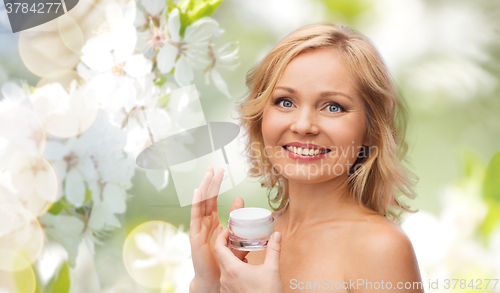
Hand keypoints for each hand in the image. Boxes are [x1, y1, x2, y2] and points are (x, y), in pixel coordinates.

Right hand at [189, 166, 249, 292]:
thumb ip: (237, 223)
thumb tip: (243, 206)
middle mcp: (204, 223)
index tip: (221, 172)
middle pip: (206, 199)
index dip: (216, 186)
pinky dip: (196, 204)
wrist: (215, 280)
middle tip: (215, 168)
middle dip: (210, 183)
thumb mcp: (234, 239)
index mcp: (212, 223)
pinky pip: (195, 217)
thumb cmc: (224, 261)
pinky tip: (199, 192)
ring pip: (201, 204)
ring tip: (208, 174)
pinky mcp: (195, 236)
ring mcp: (198, 229)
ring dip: (204, 188)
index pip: (213, 200)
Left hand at [214, 228, 283, 292]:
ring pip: (225, 267)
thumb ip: (273, 250)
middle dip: (229, 246)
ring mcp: (226, 288)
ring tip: (245, 253)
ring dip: (232, 258)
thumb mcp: (272, 270)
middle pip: (221, 256)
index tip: (228, 230)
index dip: (221, 236)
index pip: (218, 247)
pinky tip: (246, 268)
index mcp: (232, 269)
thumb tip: (276, 235)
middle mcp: (225, 278)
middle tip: (238, 238)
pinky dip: (234, 269)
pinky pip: (228, 278)